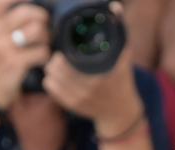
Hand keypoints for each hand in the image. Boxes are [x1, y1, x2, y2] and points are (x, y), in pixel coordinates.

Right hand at [0, 0, 50, 110]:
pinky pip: (43, 52)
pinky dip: (47, 58)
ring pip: (39, 31)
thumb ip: (8, 25)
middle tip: (45, 32)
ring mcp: (4, 46)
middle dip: (44, 21)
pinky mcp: (15, 62)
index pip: (1, 0)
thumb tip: (37, 14)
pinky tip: (41, 62)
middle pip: (29, 12)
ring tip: (43, 48)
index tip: (34, 2)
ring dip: (47, 40)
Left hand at [41, 2, 142, 135]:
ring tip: (58, 64)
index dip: (60, 53)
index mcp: (99, 75)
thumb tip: (115, 6)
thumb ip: (118, 30)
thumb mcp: (124, 55)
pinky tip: (58, 77)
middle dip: (54, 60)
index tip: (63, 49)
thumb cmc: (123, 79)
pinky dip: (51, 80)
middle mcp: (87, 89)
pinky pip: (50, 88)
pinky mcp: (71, 106)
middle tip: (59, 55)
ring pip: (50, 77)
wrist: (122, 113)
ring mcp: (78, 99)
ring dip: (51, 69)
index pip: (66, 61)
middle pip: (55, 68)